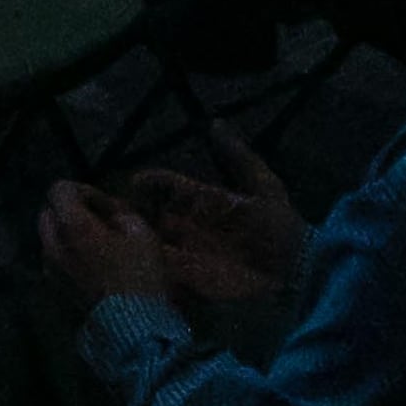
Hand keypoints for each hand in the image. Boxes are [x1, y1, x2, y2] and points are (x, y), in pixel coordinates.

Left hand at [38, 180, 179, 307]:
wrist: (133, 329)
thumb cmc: (141, 277)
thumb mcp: (143, 234)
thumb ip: (121, 215)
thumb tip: (110, 216)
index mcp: (72, 225)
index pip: (59, 190)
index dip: (82, 191)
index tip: (103, 205)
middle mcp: (52, 245)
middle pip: (48, 214)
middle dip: (69, 212)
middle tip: (98, 223)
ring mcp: (50, 270)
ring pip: (49, 240)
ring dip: (66, 236)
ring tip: (96, 246)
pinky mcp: (55, 290)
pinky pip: (54, 262)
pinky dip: (67, 257)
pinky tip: (92, 267)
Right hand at [114, 152, 305, 302]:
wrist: (297, 276)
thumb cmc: (281, 229)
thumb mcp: (263, 186)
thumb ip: (238, 156)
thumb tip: (214, 122)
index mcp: (203, 202)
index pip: (166, 188)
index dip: (148, 184)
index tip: (131, 183)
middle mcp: (189, 227)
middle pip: (150, 215)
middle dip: (129, 211)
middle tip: (108, 209)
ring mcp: (187, 255)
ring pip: (148, 242)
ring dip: (131, 239)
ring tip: (110, 234)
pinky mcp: (190, 283)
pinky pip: (159, 273)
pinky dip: (143, 267)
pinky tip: (126, 262)